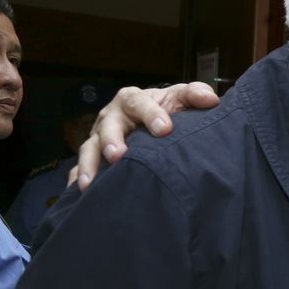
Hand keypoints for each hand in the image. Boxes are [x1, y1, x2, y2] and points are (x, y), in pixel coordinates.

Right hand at [73, 82, 220, 189]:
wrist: (150, 120)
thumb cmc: (166, 110)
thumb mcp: (180, 98)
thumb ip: (195, 95)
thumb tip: (210, 99)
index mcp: (132, 100)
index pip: (139, 104)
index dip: (151, 114)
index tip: (165, 129)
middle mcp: (112, 117)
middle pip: (108, 127)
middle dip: (111, 141)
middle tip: (118, 156)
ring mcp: (99, 138)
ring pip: (89, 149)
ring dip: (89, 165)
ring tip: (90, 183)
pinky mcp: (94, 157)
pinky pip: (79, 168)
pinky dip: (78, 178)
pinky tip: (80, 192)